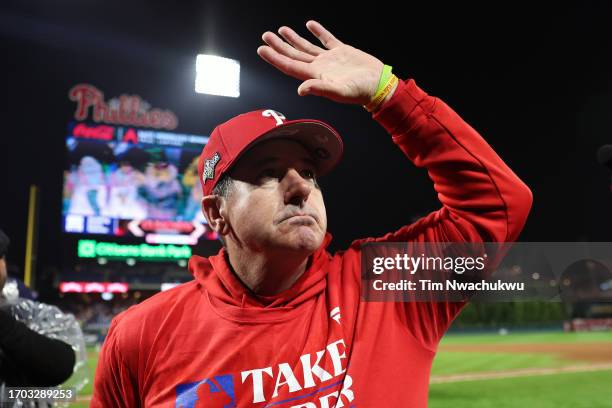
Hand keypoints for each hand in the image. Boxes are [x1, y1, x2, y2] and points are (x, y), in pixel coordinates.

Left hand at [257, 20, 384, 105]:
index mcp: (316, 75)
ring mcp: (330, 59)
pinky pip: (326, 39)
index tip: (261, 49)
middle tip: (266, 36)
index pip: (289, 65)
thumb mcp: (339, 92)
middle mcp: (319, 67)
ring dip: (293, 39)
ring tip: (281, 30)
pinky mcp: (342, 51)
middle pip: (294, 55)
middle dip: (279, 46)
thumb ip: (320, 89)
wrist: (379, 85)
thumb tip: (301, 90)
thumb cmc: (360, 92)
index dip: (275, 58)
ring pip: (307, 47)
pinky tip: (310, 25)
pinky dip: (318, 31)